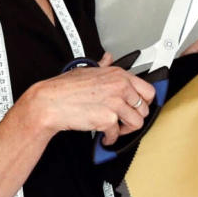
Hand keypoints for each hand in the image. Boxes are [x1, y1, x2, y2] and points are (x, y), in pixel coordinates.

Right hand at [31, 53, 155, 144]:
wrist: (50, 102)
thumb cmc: (64, 88)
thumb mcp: (86, 69)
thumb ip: (103, 65)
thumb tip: (108, 58)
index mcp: (117, 74)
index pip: (148, 90)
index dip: (144, 102)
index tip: (138, 107)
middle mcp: (120, 87)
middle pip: (145, 108)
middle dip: (135, 117)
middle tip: (124, 120)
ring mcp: (115, 103)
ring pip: (137, 123)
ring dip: (125, 130)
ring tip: (114, 129)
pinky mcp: (108, 119)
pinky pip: (117, 134)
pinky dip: (109, 138)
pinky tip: (102, 135)